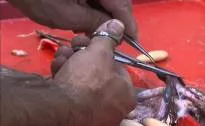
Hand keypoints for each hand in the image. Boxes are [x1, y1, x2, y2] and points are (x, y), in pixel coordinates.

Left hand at [8, 0, 136, 37]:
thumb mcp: (69, 15)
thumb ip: (96, 22)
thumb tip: (116, 29)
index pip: (122, 6)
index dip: (129, 24)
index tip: (134, 40)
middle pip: (118, 1)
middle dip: (117, 20)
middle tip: (114, 39)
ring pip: (108, 0)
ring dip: (105, 15)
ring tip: (96, 32)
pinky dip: (94, 9)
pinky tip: (85, 20)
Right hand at [52, 19, 135, 125]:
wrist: (61, 109)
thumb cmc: (88, 80)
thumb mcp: (100, 53)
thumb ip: (108, 38)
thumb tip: (118, 25)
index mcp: (128, 95)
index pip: (117, 68)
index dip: (101, 53)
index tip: (89, 44)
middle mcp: (115, 110)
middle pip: (97, 76)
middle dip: (82, 58)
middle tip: (72, 47)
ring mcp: (95, 119)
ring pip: (83, 86)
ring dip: (71, 66)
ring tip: (61, 57)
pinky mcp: (76, 123)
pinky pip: (73, 98)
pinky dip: (65, 83)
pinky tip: (56, 71)